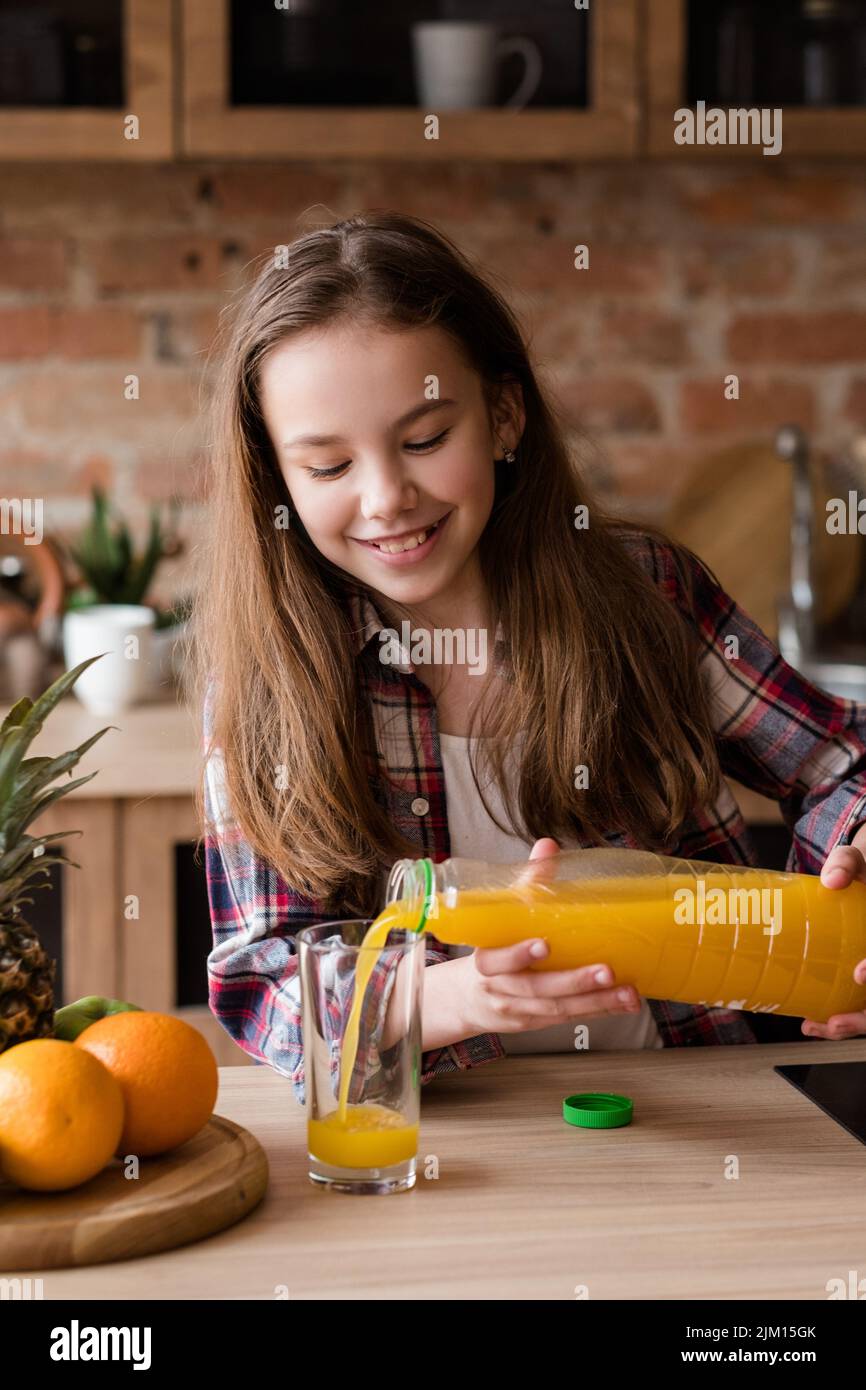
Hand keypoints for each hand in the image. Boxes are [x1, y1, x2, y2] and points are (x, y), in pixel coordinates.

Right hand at [455, 838, 641, 1037]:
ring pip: (558, 1008)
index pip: (497, 960)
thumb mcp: (500, 919)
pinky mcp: (536, 1022)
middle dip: (573, 981)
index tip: (543, 944)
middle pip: (537, 989)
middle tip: (605, 971)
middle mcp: (501, 989)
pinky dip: (598, 1011)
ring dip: (595, 1001)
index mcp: (486, 961)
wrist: (467, 999)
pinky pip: (569, 1018)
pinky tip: (623, 1003)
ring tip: (627, 991)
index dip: (518, 954)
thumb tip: (547, 846)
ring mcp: (519, 1009)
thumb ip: (526, 884)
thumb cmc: (491, 949)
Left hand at [801, 834, 865, 1039]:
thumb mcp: (858, 859)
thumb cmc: (863, 872)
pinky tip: (815, 1024)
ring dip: (855, 1025)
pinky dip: (843, 1021)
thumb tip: (832, 880)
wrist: (864, 878)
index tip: (859, 975)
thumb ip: (847, 863)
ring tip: (821, 1027)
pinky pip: (862, 1007)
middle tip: (837, 1020)